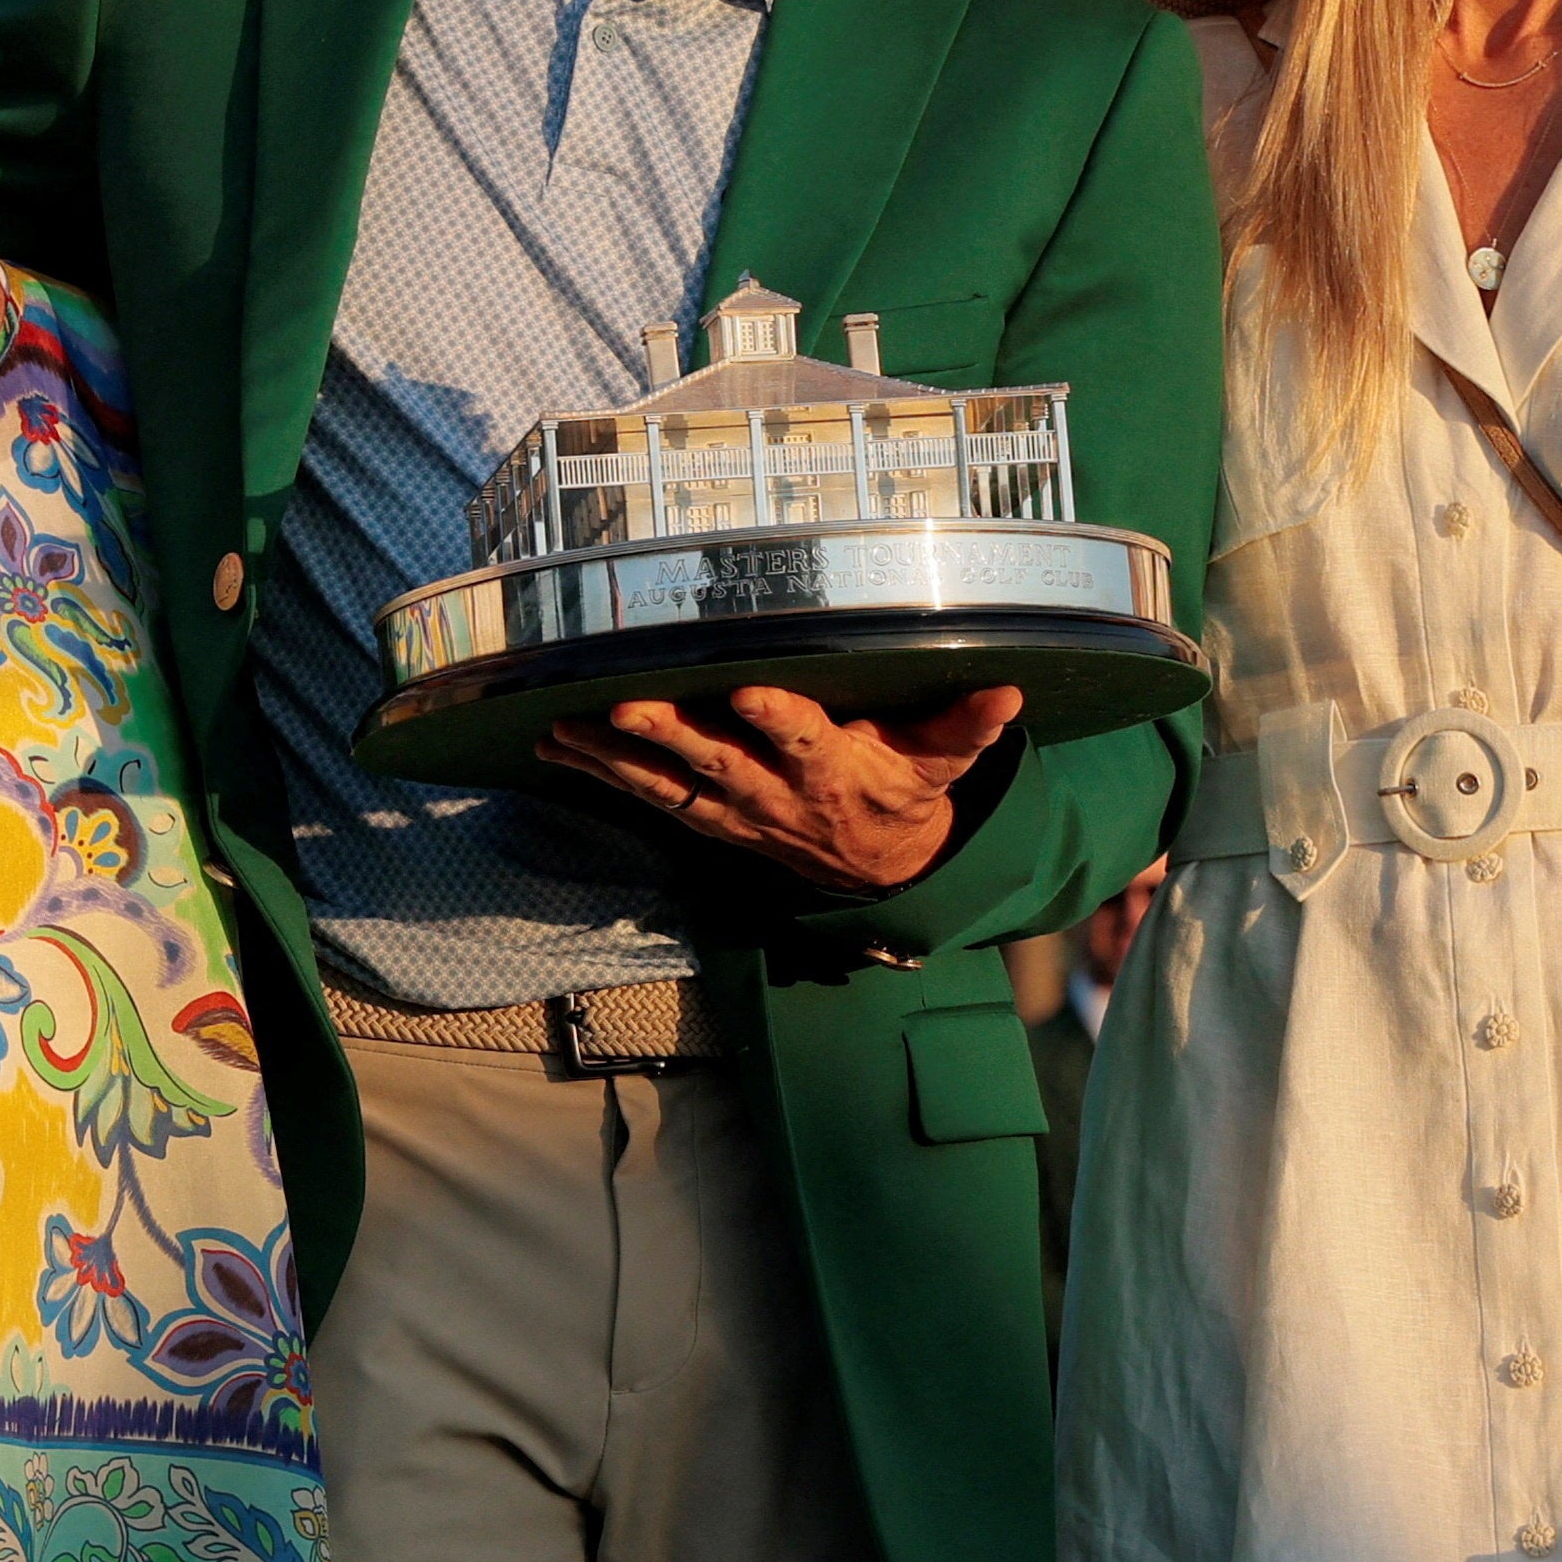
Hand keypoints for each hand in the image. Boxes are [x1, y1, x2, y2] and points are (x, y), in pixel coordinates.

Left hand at [539, 683, 1016, 894]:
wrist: (880, 869)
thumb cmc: (906, 793)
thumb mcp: (943, 762)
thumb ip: (967, 726)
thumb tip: (1007, 692)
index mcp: (832, 768)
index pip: (803, 740)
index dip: (776, 720)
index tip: (748, 694)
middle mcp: (775, 793)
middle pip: (715, 761)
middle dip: (667, 733)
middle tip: (622, 704)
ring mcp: (735, 810)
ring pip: (667, 782)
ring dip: (612, 756)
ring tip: (562, 727)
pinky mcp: (707, 817)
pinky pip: (645, 796)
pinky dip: (599, 773)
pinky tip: (553, 747)